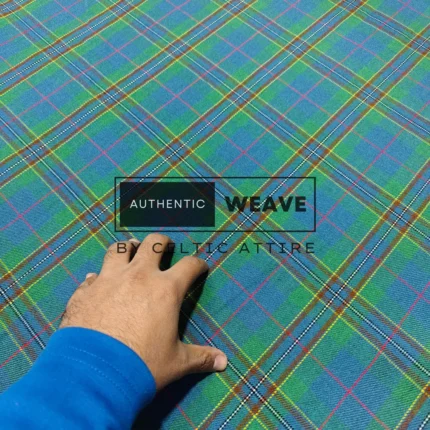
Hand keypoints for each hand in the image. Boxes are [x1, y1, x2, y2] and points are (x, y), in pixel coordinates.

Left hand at [60, 234, 226, 389]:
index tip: (200, 267)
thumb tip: (223, 362)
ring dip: (128, 248)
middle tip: (165, 247)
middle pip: (153, 244)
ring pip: (119, 249)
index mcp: (165, 289)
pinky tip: (98, 282)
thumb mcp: (176, 362)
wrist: (94, 373)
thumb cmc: (142, 365)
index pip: (189, 265)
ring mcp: (109, 279)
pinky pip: (93, 275)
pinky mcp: (86, 291)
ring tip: (131, 251)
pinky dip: (99, 277)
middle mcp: (138, 276)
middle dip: (162, 242)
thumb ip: (200, 357)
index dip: (198, 264)